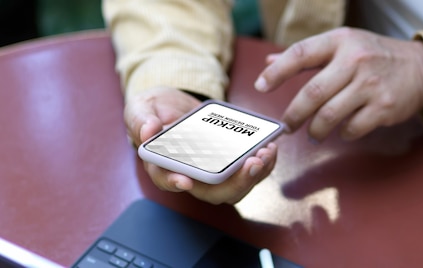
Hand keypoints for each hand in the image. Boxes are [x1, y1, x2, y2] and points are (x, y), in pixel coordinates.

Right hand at [124, 86, 277, 203]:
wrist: (172, 105)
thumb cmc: (153, 112)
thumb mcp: (140, 108)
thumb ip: (140, 119)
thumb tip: (148, 130)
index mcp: (162, 165)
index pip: (166, 179)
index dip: (175, 182)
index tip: (185, 180)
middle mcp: (189, 175)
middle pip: (212, 192)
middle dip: (235, 182)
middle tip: (251, 163)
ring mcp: (212, 171)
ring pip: (234, 187)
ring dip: (254, 175)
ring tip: (265, 153)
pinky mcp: (229, 163)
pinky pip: (248, 172)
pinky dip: (263, 163)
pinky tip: (270, 147)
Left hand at [255, 27, 422, 141]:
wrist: (420, 68)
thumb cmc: (374, 56)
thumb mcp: (343, 45)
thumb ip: (307, 56)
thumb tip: (269, 63)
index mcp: (341, 41)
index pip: (301, 54)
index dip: (277, 72)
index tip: (260, 87)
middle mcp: (355, 60)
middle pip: (313, 93)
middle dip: (294, 115)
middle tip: (288, 126)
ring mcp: (371, 84)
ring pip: (330, 115)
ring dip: (316, 130)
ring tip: (313, 133)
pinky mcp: (384, 107)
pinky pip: (352, 128)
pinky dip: (342, 134)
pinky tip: (342, 131)